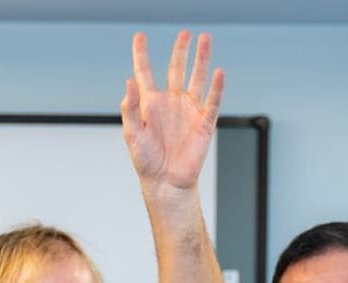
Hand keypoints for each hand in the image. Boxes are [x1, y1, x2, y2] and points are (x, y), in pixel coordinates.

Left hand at [121, 30, 223, 191]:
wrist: (166, 183)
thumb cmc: (146, 162)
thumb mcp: (132, 134)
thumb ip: (130, 107)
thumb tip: (129, 81)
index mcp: (150, 105)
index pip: (145, 73)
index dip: (141, 54)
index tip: (139, 36)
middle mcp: (170, 103)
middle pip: (176, 69)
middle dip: (180, 50)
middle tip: (184, 33)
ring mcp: (188, 111)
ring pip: (196, 78)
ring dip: (201, 59)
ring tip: (204, 39)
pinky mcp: (203, 123)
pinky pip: (212, 101)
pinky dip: (216, 87)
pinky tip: (218, 72)